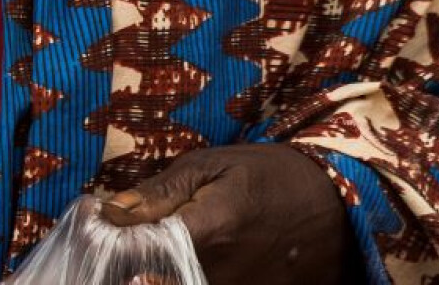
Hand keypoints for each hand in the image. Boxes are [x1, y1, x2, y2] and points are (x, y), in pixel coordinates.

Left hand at [102, 144, 350, 284]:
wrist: (333, 209)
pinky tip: (180, 264)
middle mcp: (221, 274)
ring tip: (158, 253)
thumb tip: (109, 211)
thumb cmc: (268, 177)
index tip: (106, 229)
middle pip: (154, 280)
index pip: (139, 253)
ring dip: (160, 273)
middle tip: (132, 244)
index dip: (116, 243)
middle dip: (133, 265)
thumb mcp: (213, 166)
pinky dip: (183, 278)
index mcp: (210, 231)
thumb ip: (160, 192)